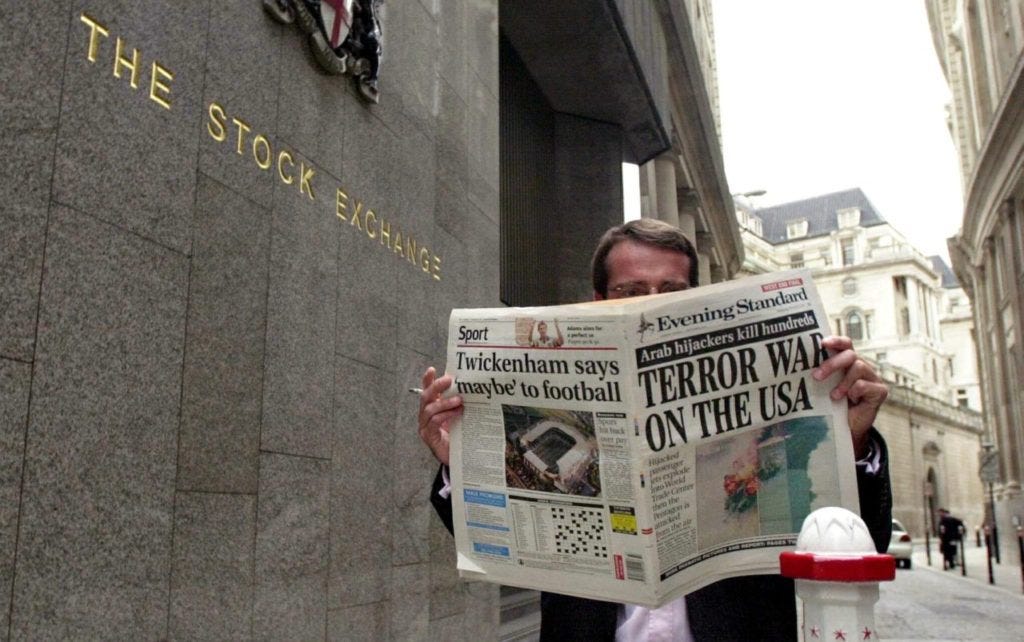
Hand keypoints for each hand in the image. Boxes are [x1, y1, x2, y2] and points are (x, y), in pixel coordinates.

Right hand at [417, 367, 462, 465]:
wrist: (459, 458)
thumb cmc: (459, 435)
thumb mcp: (460, 415)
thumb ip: (459, 403)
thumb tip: (469, 388)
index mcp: (433, 408)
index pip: (428, 391)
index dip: (428, 380)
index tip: (432, 369)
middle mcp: (426, 416)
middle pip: (425, 397)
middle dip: (436, 386)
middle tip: (449, 380)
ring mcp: (425, 426)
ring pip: (429, 409)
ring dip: (444, 402)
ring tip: (459, 400)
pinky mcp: (429, 437)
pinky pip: (434, 422)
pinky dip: (445, 415)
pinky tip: (456, 412)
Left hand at [812, 336, 887, 457]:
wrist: (848, 429)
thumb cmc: (833, 406)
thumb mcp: (824, 388)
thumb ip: (820, 376)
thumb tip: (799, 367)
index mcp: (847, 363)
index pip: (845, 344)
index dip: (836, 341)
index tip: (822, 343)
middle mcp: (861, 366)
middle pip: (850, 355)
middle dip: (832, 364)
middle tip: (816, 376)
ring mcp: (872, 378)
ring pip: (858, 367)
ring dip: (843, 382)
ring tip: (834, 396)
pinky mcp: (880, 391)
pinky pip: (865, 385)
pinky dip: (854, 391)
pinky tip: (851, 400)